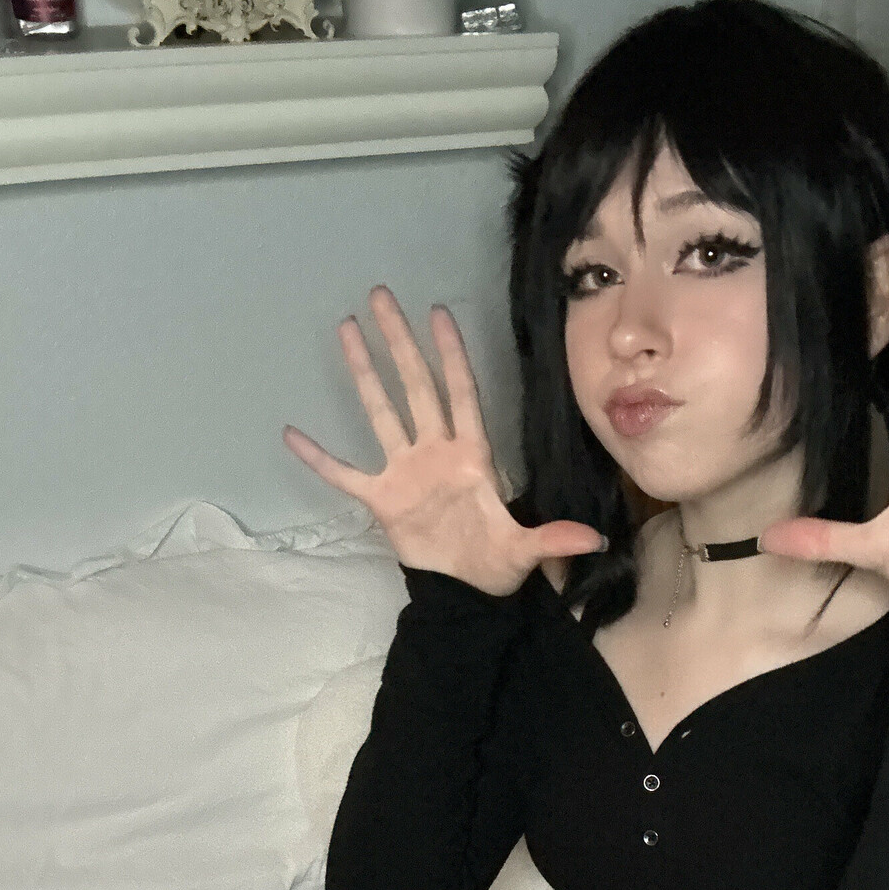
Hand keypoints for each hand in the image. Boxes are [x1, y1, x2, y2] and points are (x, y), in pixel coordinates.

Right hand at [283, 290, 604, 595]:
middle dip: (400, 343)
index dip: (451, 356)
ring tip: (346, 329)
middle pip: (415, 387)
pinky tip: (292, 434)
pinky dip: (320, 459)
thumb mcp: (526, 551)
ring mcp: (405, 472)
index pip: (460, 394)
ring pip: (381, 413)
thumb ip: (553, 539)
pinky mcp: (383, 499)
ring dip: (363, 374)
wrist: (465, 593)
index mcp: (472, 456)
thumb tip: (596, 541)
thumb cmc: (496, 564)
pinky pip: (345, 475)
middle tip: (381, 296)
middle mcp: (435, 452)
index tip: (439, 315)